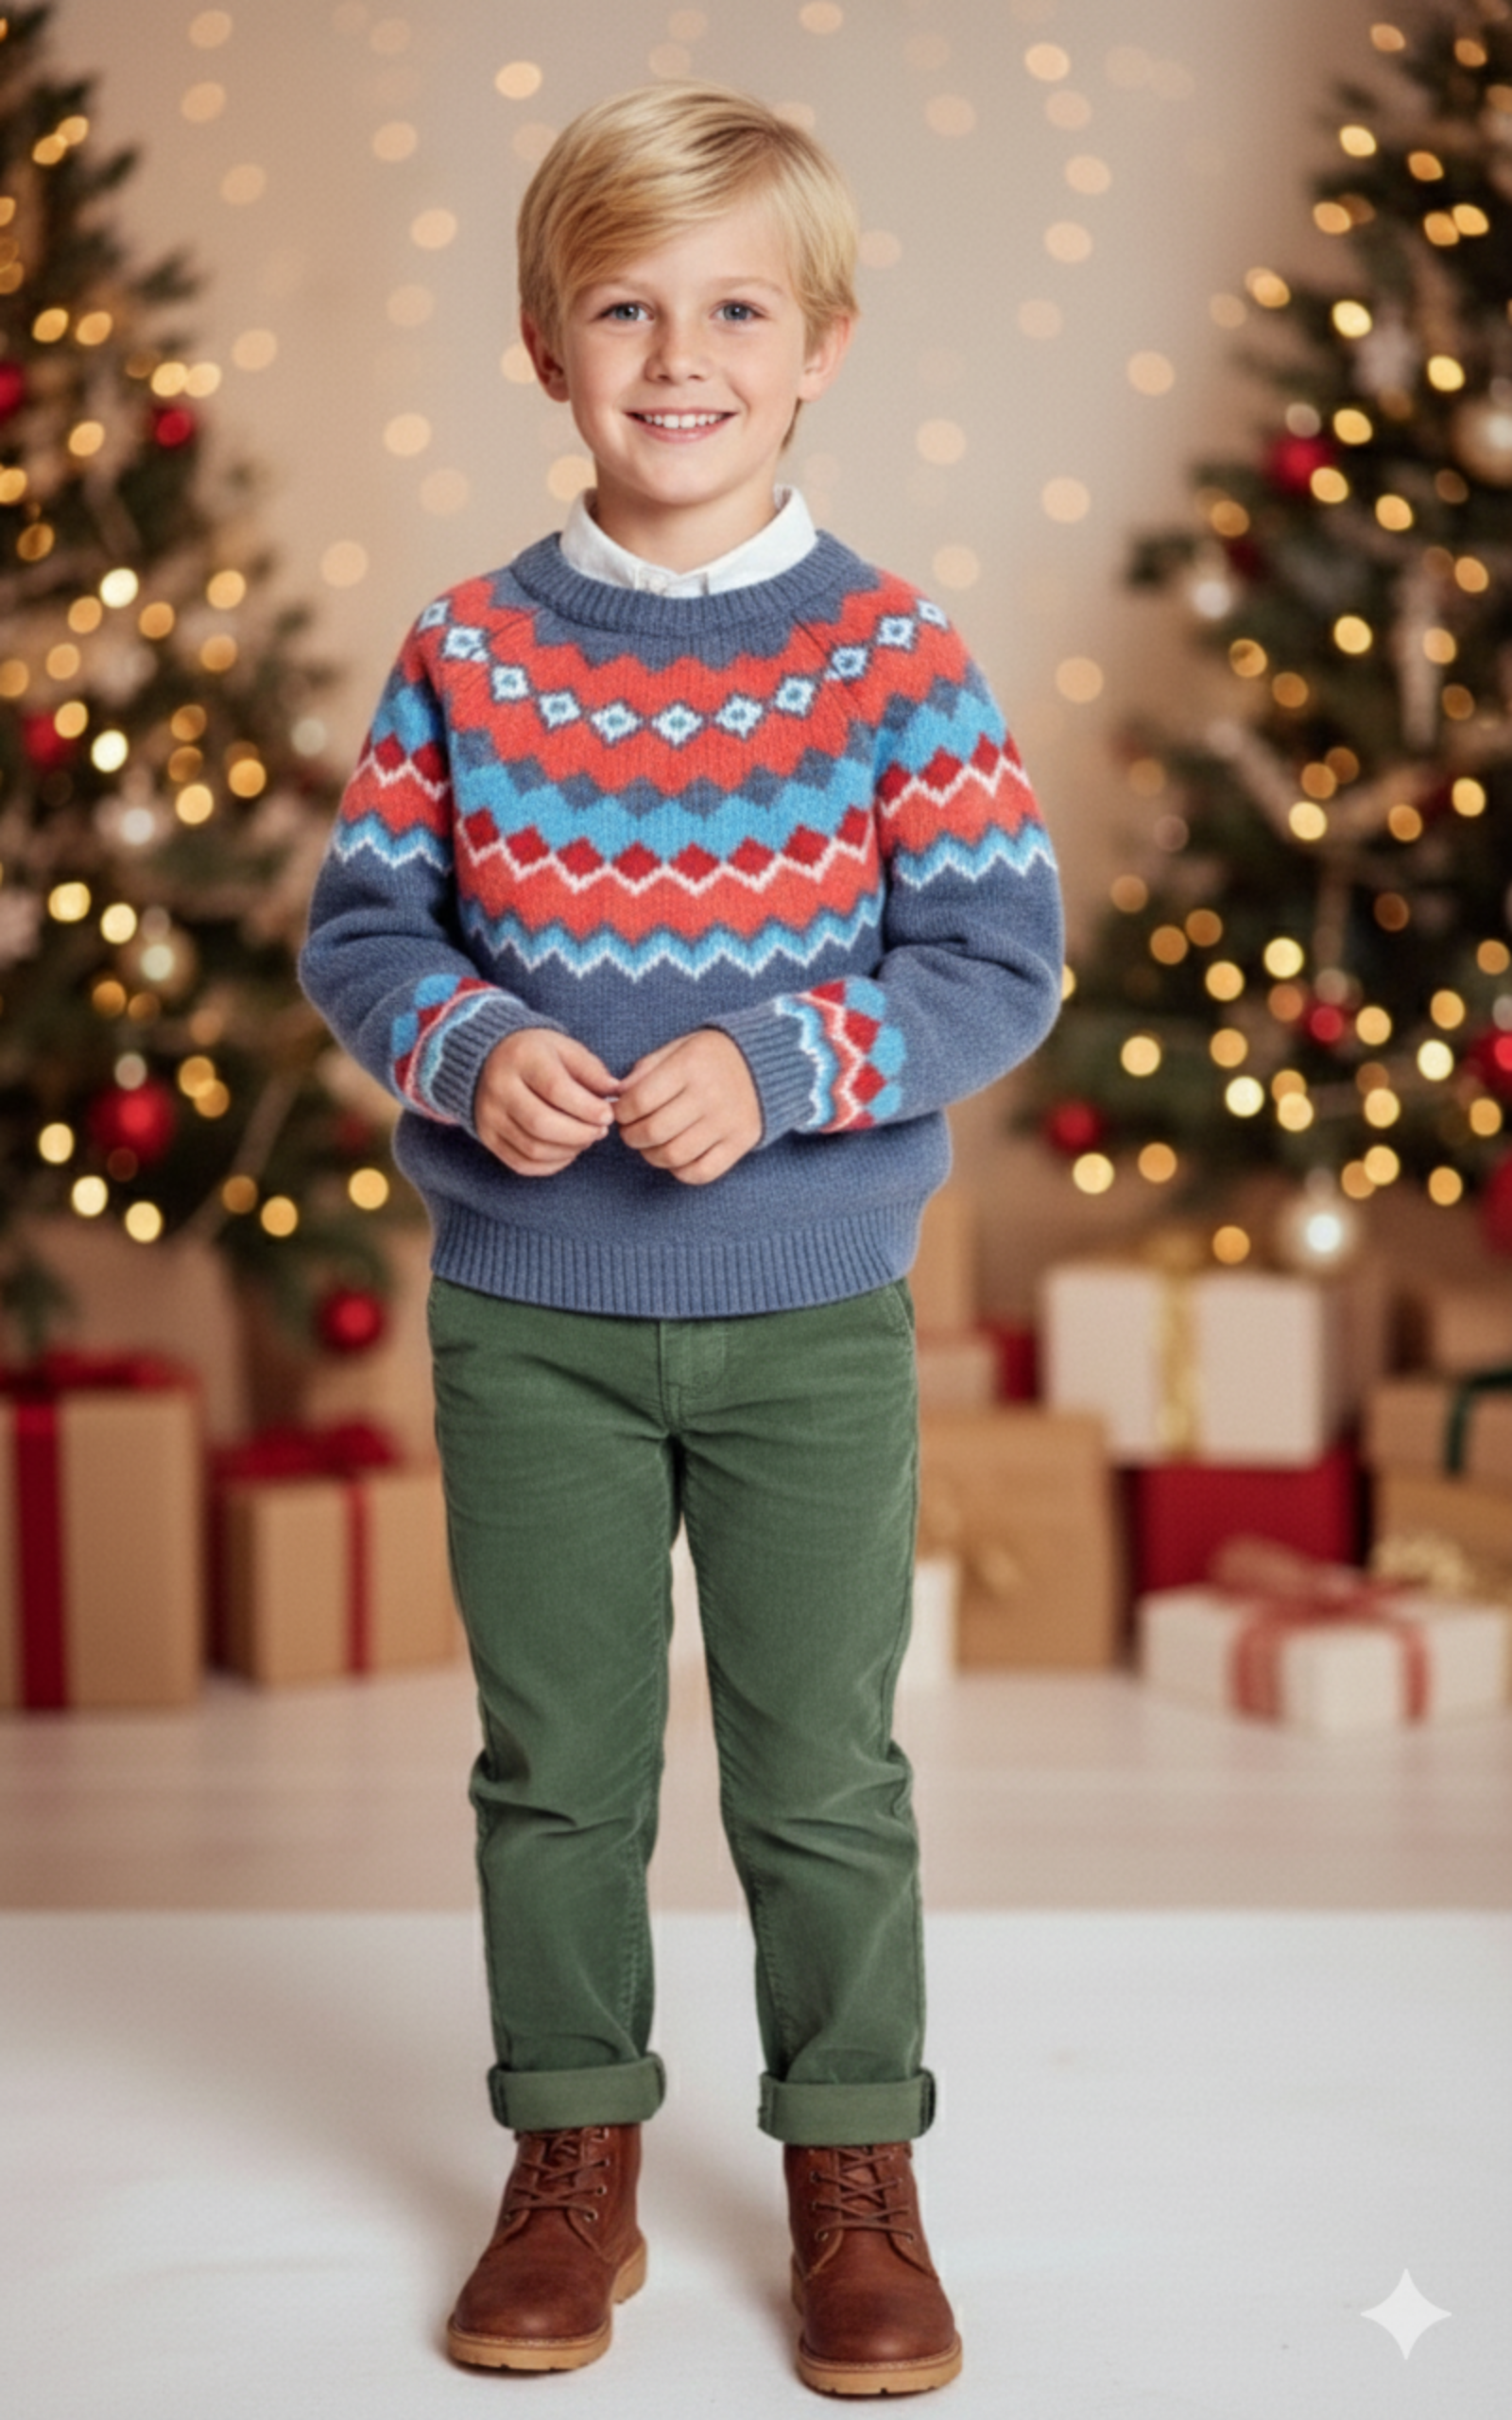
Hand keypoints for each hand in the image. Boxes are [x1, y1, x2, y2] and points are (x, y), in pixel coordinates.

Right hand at [474, 1029, 618, 1176]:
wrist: (490, 1060)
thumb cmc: (537, 1055)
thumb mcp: (565, 1049)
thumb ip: (591, 1070)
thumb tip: (615, 1092)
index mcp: (521, 1058)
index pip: (555, 1089)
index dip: (587, 1108)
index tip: (608, 1115)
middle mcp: (499, 1087)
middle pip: (542, 1124)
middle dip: (580, 1134)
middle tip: (600, 1131)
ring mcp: (489, 1115)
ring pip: (533, 1148)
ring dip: (569, 1150)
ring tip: (586, 1139)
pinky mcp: (487, 1137)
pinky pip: (522, 1163)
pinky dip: (551, 1164)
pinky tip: (567, 1151)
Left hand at [614, 1029, 761, 1184]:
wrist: (767, 1064)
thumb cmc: (712, 1057)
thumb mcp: (679, 1048)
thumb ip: (647, 1068)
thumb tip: (618, 1094)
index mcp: (690, 1066)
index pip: (640, 1100)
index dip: (622, 1112)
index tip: (621, 1112)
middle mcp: (709, 1095)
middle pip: (654, 1131)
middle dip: (631, 1136)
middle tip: (631, 1131)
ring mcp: (727, 1122)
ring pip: (674, 1156)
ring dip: (651, 1155)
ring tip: (650, 1144)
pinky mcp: (740, 1143)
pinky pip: (701, 1172)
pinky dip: (680, 1170)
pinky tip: (676, 1156)